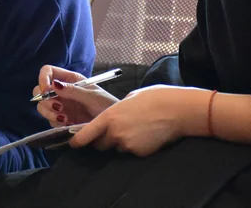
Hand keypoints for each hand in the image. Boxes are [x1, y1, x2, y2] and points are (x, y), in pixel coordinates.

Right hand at [33, 65, 118, 127]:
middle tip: (58, 108)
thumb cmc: (106, 104)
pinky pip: (50, 120)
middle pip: (40, 90)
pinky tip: (68, 123)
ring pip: (42, 107)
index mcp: (70, 79)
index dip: (43, 79)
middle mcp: (62, 91)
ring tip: (64, 118)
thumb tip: (54, 85)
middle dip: (44, 100)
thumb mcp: (91, 95)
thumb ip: (73, 91)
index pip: (49, 71)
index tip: (46, 90)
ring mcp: (61, 105)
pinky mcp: (62, 119)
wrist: (113, 124)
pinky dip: (56, 123)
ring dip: (49, 113)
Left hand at [70, 85, 211, 156]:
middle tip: (116, 129)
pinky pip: (131, 151)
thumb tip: (112, 117)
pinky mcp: (139, 153)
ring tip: (137, 128)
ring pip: (117, 148)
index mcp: (109, 116)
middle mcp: (115, 133)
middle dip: (103, 139)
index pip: (85, 135)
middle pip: (100, 144)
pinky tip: (146, 134)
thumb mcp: (129, 98)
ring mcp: (127, 144)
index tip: (73, 143)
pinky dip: (135, 145)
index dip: (77, 141)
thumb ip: (116, 111)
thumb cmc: (154, 98)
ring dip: (121, 141)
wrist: (177, 110)